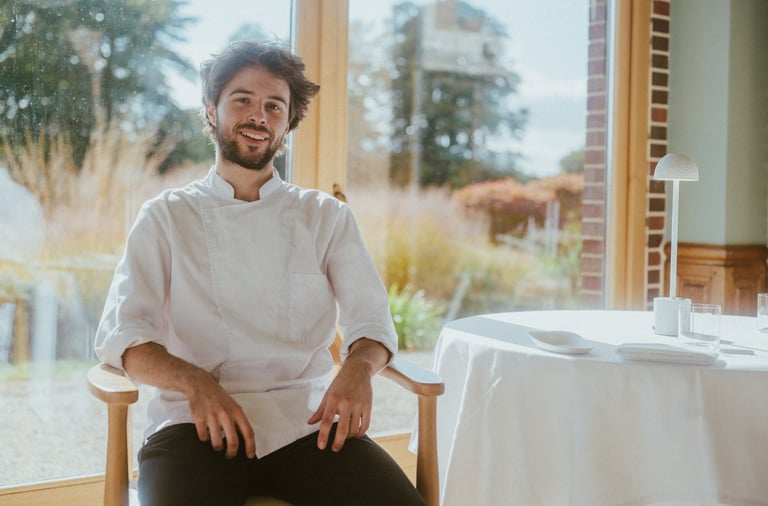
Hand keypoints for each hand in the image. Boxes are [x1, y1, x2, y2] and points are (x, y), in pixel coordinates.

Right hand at [122, 342, 256, 458]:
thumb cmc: (219, 398)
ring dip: (217, 448)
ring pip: (217, 443)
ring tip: (217, 444)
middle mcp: (226, 414)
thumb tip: (245, 439)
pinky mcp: (199, 419)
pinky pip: (203, 437)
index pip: (248, 432)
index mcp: (237, 411)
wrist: (200, 385)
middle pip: (233, 442)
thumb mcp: (233, 406)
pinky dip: (205, 439)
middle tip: (229, 456)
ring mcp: (212, 417)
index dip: (251, 446)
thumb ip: (238, 420)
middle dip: (232, 453)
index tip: (250, 456)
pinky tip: (205, 433)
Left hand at [307, 338, 389, 451]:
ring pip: (354, 429)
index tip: (321, 447)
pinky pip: (365, 425)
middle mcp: (346, 403)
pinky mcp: (368, 406)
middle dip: (338, 443)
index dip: (323, 436)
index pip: (327, 421)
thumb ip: (320, 410)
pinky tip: (355, 434)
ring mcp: (359, 405)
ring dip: (349, 437)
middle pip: (342, 429)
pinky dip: (360, 433)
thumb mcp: (328, 394)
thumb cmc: (340, 383)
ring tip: (344, 438)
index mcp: (334, 400)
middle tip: (334, 449)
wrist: (358, 370)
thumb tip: (310, 423)